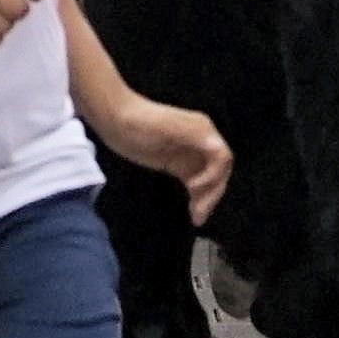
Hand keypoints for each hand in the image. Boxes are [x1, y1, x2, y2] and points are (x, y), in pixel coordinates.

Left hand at [95, 94, 233, 224]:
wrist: (116, 119)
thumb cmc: (141, 122)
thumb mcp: (168, 126)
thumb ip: (194, 135)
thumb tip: (218, 149)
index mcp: (203, 130)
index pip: (222, 157)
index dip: (214, 175)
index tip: (193, 188)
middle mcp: (201, 141)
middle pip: (219, 171)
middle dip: (212, 193)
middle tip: (199, 214)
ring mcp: (190, 153)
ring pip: (208, 180)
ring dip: (206, 198)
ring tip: (197, 218)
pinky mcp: (178, 163)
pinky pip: (195, 182)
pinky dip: (196, 196)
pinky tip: (192, 210)